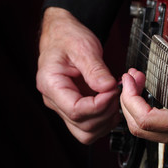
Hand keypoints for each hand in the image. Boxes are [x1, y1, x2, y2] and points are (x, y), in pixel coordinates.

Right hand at [36, 7, 119, 143]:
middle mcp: (54, 101)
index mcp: (50, 84)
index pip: (75, 110)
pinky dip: (106, 119)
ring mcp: (64, 107)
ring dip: (107, 120)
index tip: (113, 90)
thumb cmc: (67, 37)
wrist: (62, 34)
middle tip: (117, 92)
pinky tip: (113, 102)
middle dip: (106, 113)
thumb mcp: (82, 46)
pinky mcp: (76, 108)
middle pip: (82, 126)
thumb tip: (108, 88)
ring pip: (87, 133)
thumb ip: (95, 69)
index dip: (99, 105)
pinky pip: (91, 125)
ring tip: (116, 98)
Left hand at [120, 32, 167, 151]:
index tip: (130, 79)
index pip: (146, 119)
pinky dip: (146, 110)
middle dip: (128, 100)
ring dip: (135, 106)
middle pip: (139, 127)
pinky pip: (156, 129)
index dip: (131, 98)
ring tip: (137, 84)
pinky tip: (150, 94)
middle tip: (131, 79)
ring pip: (146, 131)